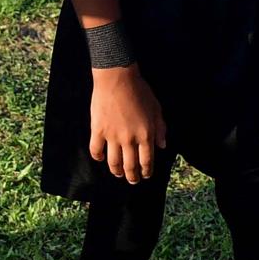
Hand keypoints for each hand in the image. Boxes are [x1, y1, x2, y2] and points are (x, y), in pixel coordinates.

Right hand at [89, 67, 167, 183]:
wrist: (117, 79)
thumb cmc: (140, 91)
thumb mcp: (156, 108)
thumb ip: (160, 128)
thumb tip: (162, 146)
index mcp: (146, 135)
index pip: (147, 160)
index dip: (146, 171)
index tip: (146, 176)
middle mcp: (129, 139)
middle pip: (130, 166)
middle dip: (133, 176)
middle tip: (133, 181)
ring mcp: (112, 136)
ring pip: (113, 162)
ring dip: (116, 172)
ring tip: (118, 174)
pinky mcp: (98, 130)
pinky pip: (96, 150)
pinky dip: (98, 157)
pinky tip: (100, 158)